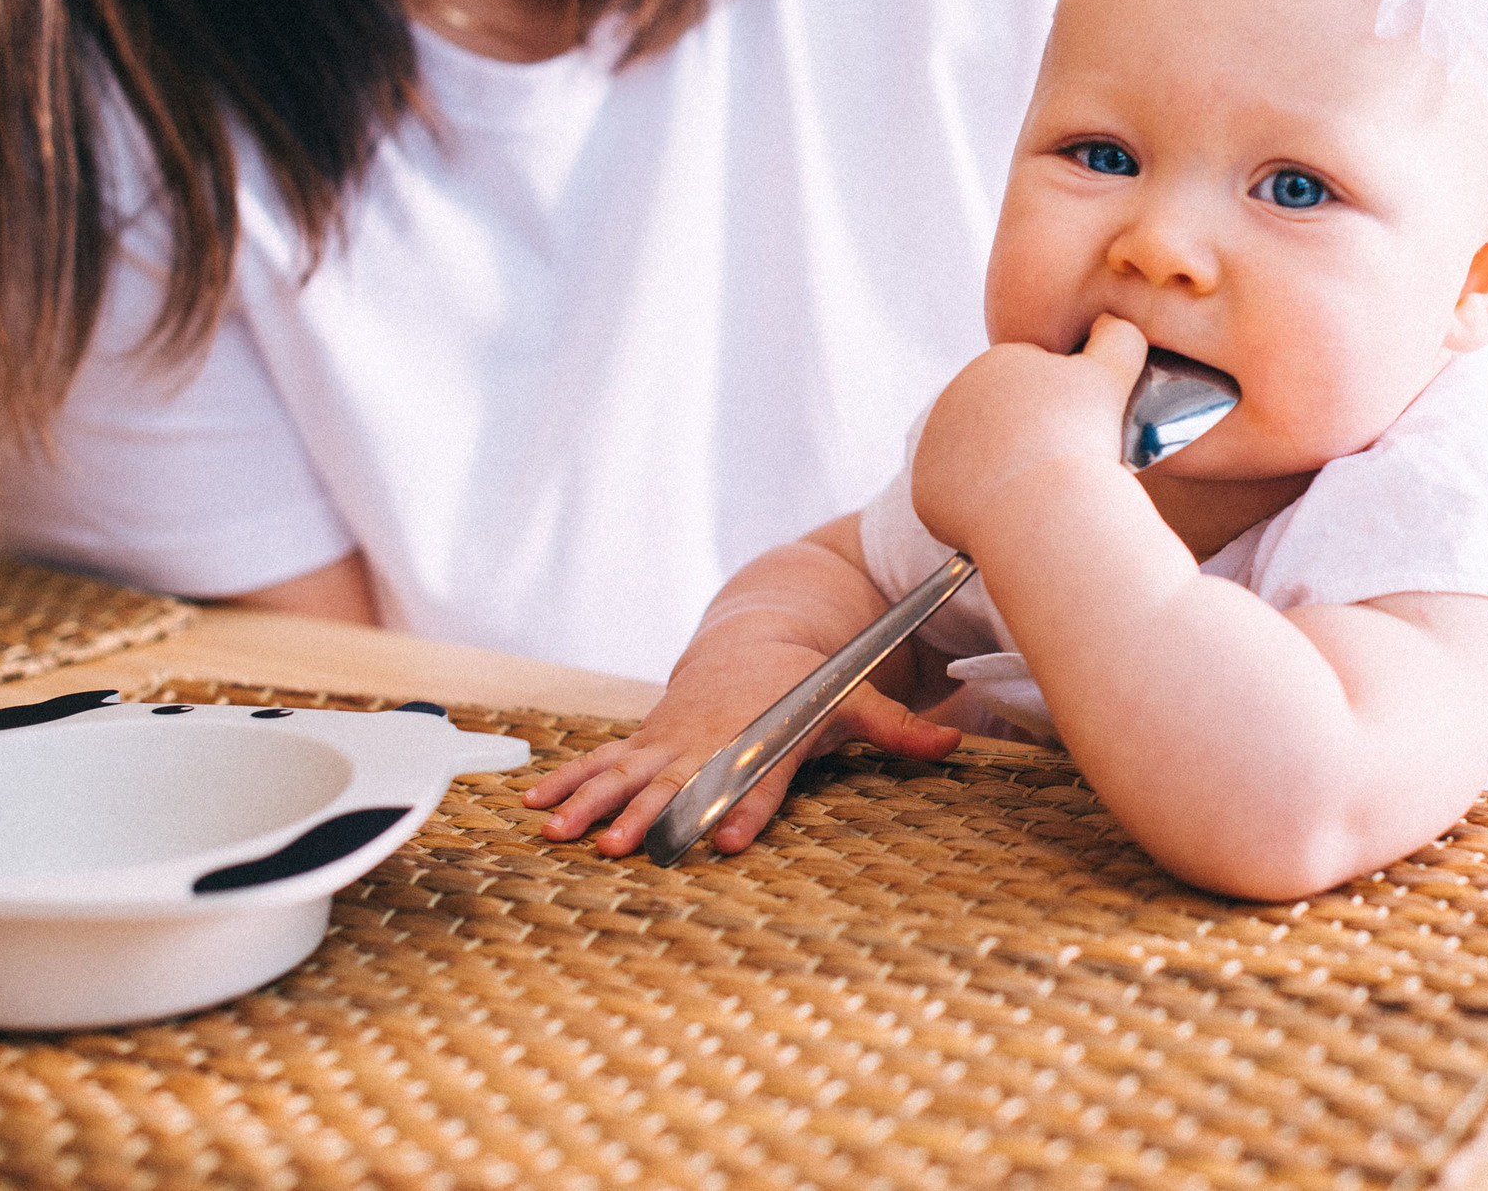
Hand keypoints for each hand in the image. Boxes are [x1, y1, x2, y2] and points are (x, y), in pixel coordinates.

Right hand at [524, 642, 959, 856]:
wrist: (755, 641)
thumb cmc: (809, 682)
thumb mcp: (857, 700)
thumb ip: (898, 728)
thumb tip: (952, 741)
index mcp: (763, 736)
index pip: (755, 779)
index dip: (743, 810)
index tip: (725, 838)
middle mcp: (712, 742)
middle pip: (678, 785)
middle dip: (650, 817)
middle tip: (623, 848)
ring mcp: (673, 743)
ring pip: (627, 776)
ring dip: (593, 804)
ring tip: (562, 832)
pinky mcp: (648, 743)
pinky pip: (602, 763)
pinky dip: (568, 782)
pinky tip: (535, 807)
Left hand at [914, 314, 1147, 550]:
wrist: (1044, 505)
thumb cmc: (1080, 439)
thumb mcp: (1112, 376)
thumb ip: (1118, 338)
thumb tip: (1111, 319)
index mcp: (996, 362)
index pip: (1031, 389)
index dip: (1058, 414)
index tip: (1075, 437)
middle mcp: (953, 395)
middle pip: (1000, 423)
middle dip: (1025, 440)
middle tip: (1057, 468)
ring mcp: (932, 443)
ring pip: (977, 459)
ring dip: (1001, 472)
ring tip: (1035, 494)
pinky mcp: (923, 487)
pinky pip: (956, 498)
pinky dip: (978, 508)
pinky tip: (1008, 514)